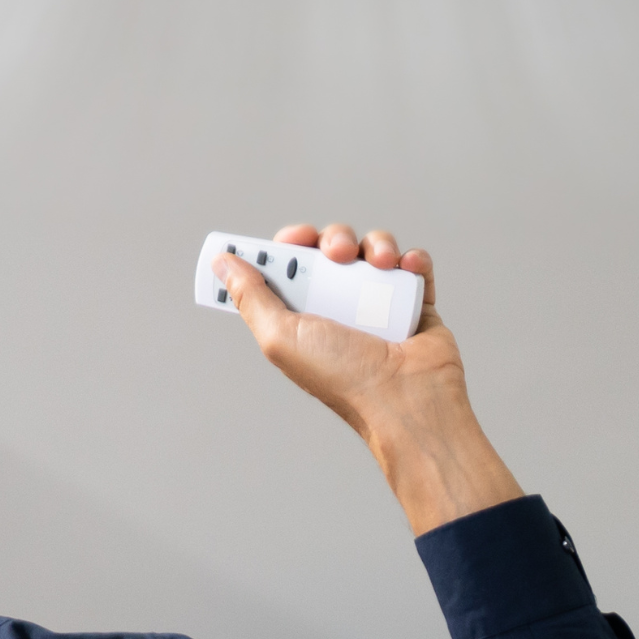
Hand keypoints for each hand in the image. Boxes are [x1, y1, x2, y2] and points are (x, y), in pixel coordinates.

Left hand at [214, 224, 522, 534]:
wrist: (406, 398)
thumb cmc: (343, 378)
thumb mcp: (280, 337)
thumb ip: (250, 297)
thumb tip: (223, 263)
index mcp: (304, 316)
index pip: (292, 266)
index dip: (290, 245)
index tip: (295, 240)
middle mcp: (341, 307)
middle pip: (334, 250)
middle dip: (336, 240)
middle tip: (339, 254)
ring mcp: (381, 305)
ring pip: (374, 251)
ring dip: (378, 246)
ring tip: (383, 264)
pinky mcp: (416, 304)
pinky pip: (414, 267)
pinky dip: (414, 261)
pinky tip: (409, 268)